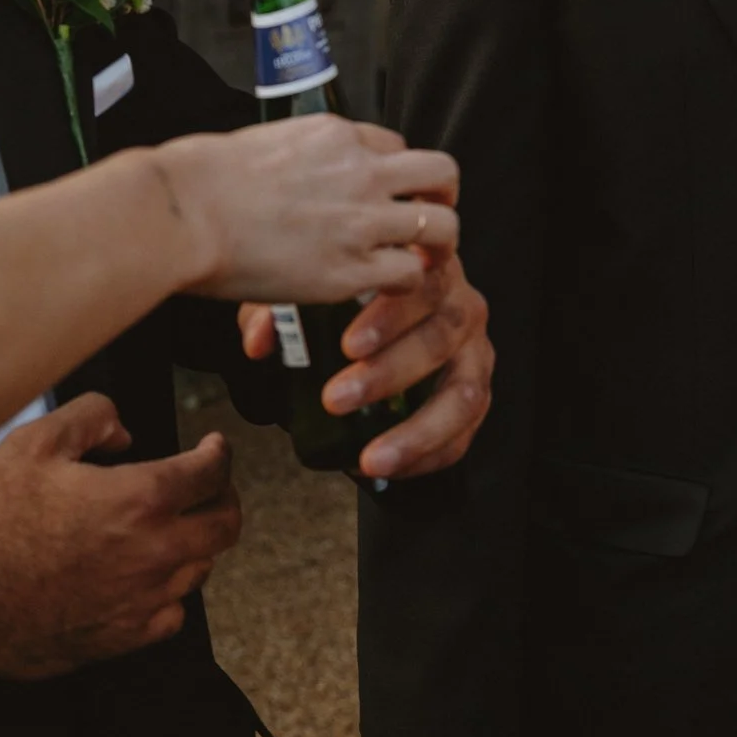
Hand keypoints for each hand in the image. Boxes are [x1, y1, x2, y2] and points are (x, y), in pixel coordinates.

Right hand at [0, 392, 241, 677]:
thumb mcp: (33, 445)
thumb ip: (89, 419)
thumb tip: (120, 429)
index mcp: (141, 500)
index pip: (212, 471)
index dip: (218, 452)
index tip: (213, 447)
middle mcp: (155, 552)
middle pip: (226, 524)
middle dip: (223, 497)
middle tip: (209, 487)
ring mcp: (142, 599)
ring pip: (201, 569)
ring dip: (196, 544)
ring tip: (177, 529)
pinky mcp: (122, 637)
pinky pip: (172, 615)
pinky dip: (169, 593)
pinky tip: (149, 580)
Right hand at [157, 118, 459, 304]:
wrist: (182, 212)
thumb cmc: (199, 180)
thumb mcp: (260, 143)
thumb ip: (294, 157)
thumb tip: (288, 172)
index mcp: (337, 134)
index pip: (394, 146)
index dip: (396, 173)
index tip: (387, 194)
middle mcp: (362, 171)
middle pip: (440, 172)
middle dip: (442, 196)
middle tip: (432, 217)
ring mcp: (363, 220)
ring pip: (442, 225)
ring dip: (438, 245)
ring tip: (425, 261)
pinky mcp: (351, 269)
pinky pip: (408, 275)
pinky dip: (405, 284)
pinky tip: (387, 290)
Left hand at [238, 249, 493, 480]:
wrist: (394, 310)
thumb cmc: (355, 296)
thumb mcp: (314, 291)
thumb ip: (282, 309)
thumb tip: (259, 341)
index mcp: (430, 268)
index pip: (420, 284)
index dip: (388, 316)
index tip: (347, 347)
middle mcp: (462, 306)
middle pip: (440, 337)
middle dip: (389, 374)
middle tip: (335, 400)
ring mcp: (476, 351)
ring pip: (464, 392)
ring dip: (417, 428)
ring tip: (372, 457)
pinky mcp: (477, 392)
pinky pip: (465, 431)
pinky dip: (429, 454)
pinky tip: (390, 468)